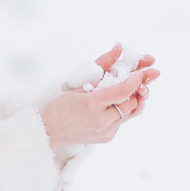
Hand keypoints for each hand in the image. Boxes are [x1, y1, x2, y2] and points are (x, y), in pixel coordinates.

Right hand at [40, 44, 159, 147]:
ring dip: (129, 101)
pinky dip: (120, 111)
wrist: (50, 131)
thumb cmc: (60, 106)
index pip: (123, 90)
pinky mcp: (108, 138)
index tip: (139, 73)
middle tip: (132, 81)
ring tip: (123, 93)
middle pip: (131, 103)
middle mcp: (101, 120)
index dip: (135, 80)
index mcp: (92, 103)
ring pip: (130, 113)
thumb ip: (100, 71)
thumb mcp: (77, 86)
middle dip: (134, 91)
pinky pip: (122, 122)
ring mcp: (106, 131)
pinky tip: (111, 106)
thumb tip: (118, 52)